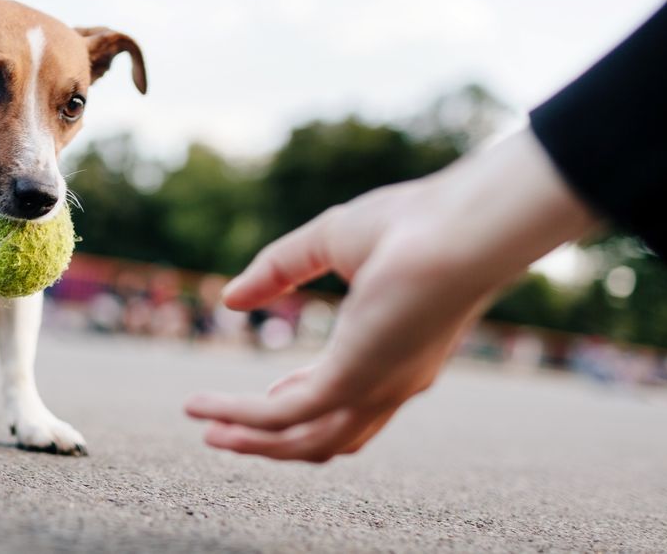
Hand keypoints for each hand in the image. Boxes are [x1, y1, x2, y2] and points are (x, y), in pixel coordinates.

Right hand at [185, 129, 597, 461]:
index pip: (350, 399)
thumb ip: (279, 269)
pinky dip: (237, 416)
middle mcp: (393, 383)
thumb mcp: (332, 240)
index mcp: (399, 352)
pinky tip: (202, 407)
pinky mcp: (352, 382)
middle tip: (227, 434)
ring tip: (208, 436)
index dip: (305, 401)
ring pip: (304, 441)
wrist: (464, 226)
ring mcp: (375, 389)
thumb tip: (231, 299)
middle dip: (274, 441)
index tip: (271, 393)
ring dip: (251, 443)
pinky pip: (282, 416)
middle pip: (329, 437)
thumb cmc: (415, 222)